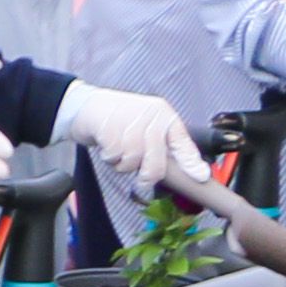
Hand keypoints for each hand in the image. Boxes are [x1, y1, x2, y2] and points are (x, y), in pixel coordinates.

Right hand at [54, 84, 203, 190]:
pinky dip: (109, 158)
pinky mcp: (110, 128)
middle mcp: (151, 115)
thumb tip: (182, 169)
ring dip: (122, 164)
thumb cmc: (119, 121)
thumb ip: (161, 145)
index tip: (200, 176)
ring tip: (117, 152)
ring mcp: (130, 120)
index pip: (182, 141)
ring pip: (133, 160)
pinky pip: (114, 156)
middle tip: (143, 182)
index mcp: (164, 114)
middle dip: (149, 175)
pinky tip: (106, 146)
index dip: (190, 161)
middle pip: (157, 159)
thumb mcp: (145, 127)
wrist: (85, 104)